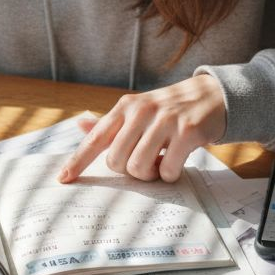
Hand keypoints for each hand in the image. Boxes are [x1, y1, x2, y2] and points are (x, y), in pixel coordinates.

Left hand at [58, 74, 226, 182]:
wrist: (211, 96)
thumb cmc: (169, 109)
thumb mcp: (138, 110)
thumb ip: (111, 122)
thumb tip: (81, 126)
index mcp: (126, 107)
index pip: (95, 138)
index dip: (78, 161)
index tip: (64, 179)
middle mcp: (142, 111)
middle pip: (116, 161)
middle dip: (129, 171)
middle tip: (145, 162)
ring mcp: (165, 121)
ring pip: (139, 167)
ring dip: (150, 174)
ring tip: (160, 162)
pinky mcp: (187, 132)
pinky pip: (167, 170)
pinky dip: (170, 174)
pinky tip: (177, 160)